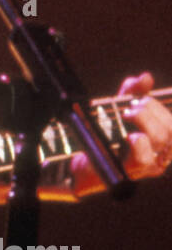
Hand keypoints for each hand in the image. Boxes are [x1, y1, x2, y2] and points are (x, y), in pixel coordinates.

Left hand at [72, 71, 171, 193]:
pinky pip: (144, 157)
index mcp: (165, 139)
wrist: (85, 158)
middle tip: (129, 108)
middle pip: (171, 128)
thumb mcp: (120, 107)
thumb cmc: (107, 133)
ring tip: (125, 116)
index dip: (158, 106)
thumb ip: (133, 91)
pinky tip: (128, 136)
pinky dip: (137, 142)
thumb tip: (146, 77)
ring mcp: (151, 165)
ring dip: (143, 119)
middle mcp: (163, 154)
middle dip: (149, 110)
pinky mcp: (135, 173)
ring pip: (161, 138)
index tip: (139, 100)